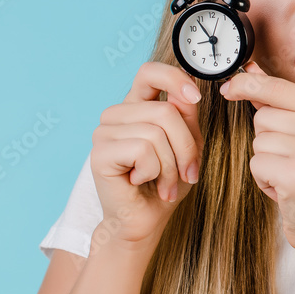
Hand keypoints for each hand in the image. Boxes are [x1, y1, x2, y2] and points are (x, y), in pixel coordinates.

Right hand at [89, 61, 204, 249]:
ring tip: (165, 183)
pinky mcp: (99, 153)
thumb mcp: (186, 145)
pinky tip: (143, 182)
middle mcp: (116, 114)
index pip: (150, 72)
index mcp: (137, 106)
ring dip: (171, 165)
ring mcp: (104, 132)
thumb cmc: (165, 183)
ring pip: (157, 132)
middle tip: (185, 173)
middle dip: (185, 147)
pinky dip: (154, 171)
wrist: (144, 221)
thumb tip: (189, 92)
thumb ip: (185, 117)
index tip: (195, 97)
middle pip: (166, 111)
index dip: (175, 78)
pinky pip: (143, 150)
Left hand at [220, 61, 294, 252]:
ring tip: (290, 175)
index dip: (249, 85)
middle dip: (267, 139)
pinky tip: (285, 189)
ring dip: (265, 161)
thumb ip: (282, 104)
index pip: (280, 88)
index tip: (229, 87)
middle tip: (292, 160)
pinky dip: (264, 180)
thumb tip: (249, 72)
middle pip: (264, 116)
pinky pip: (257, 164)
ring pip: (258, 141)